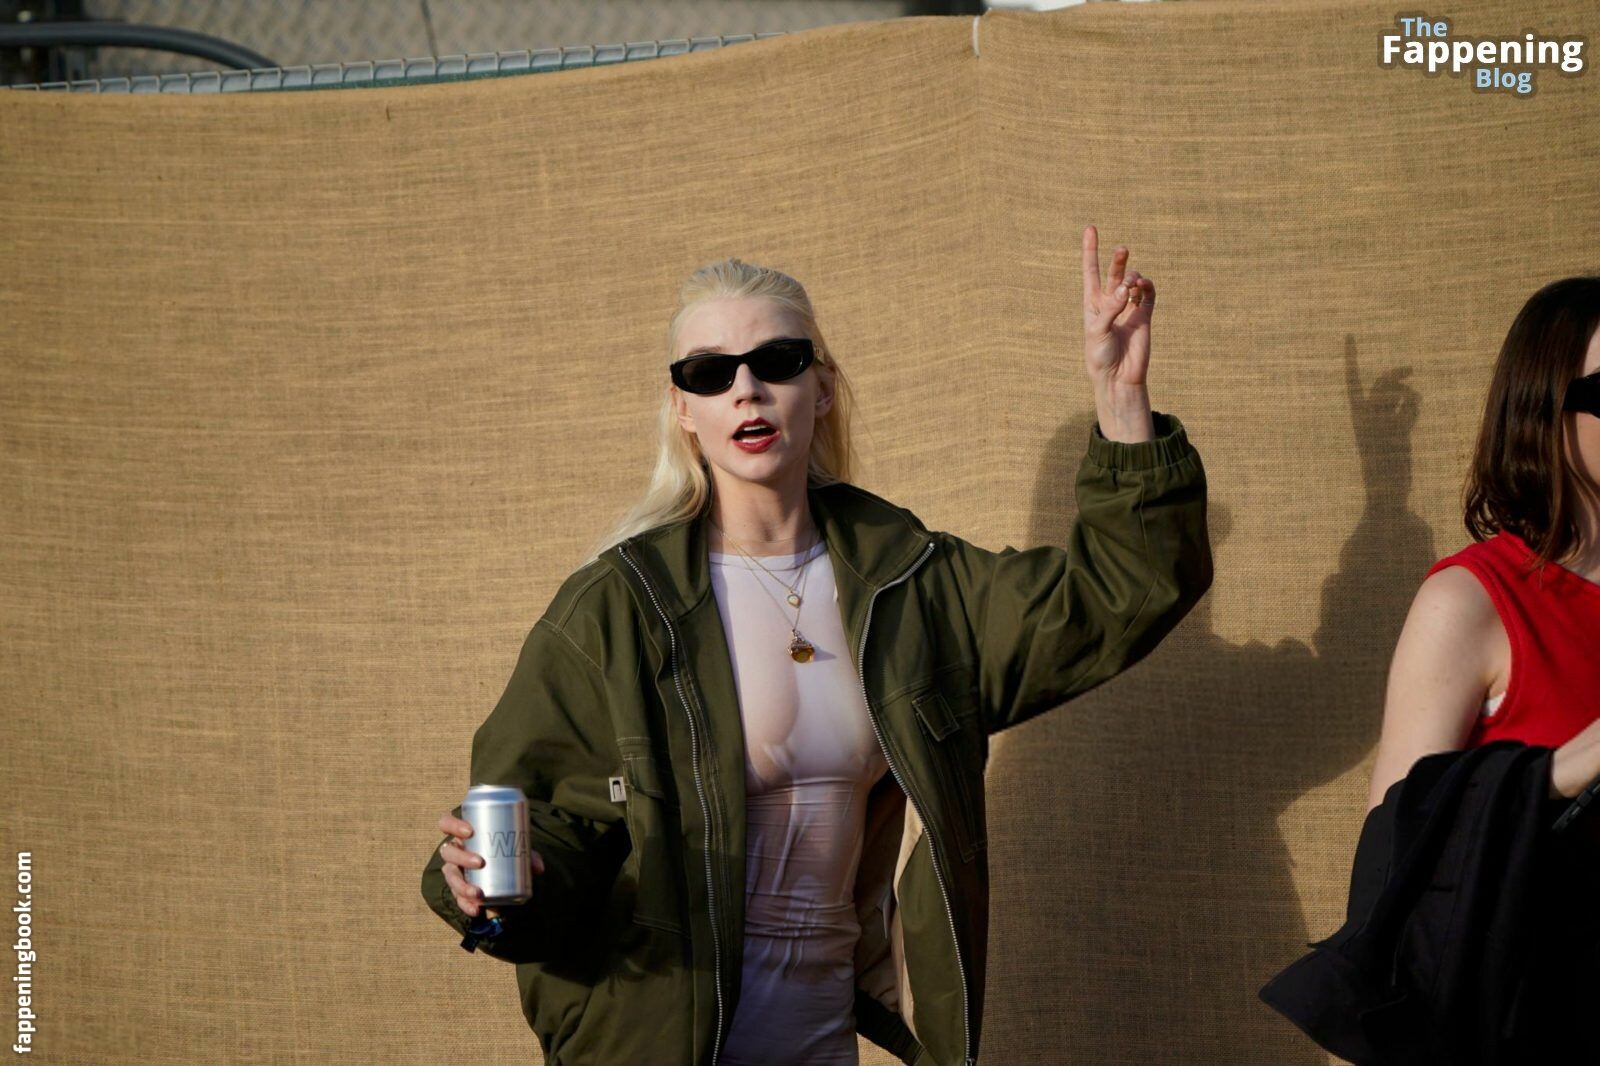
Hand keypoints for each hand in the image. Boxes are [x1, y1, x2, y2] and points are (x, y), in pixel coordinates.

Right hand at [437, 812, 544, 918]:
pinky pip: (457, 897)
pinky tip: (476, 909)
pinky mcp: (458, 888)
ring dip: (461, 886)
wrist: (500, 869)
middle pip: (448, 852)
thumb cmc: (504, 850)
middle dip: (462, 857)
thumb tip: (539, 868)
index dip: (453, 825)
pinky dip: (465, 904)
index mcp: (463, 834)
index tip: (470, 831)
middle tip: (480, 862)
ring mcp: (454, 870)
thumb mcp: (515, 848)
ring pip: (450, 876)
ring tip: (477, 893)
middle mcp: (454, 851)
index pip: (446, 823)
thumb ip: (528, 855)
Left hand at [1081, 224, 1153, 387]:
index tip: (1090, 228)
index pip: (1091, 272)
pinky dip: (1148, 287)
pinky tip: (1144, 285)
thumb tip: (1127, 289)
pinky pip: (1148, 295)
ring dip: (1133, 278)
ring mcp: (1129, 309)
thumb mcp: (1098, 332)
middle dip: (1118, 260)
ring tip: (1133, 282)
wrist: (1118, 378)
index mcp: (1092, 304)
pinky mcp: (1145, 317)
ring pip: (1132, 283)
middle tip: (1122, 249)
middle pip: (1114, 273)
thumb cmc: (1100, 357)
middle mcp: (1110, 303)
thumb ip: (1111, 308)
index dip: (1090, 250)